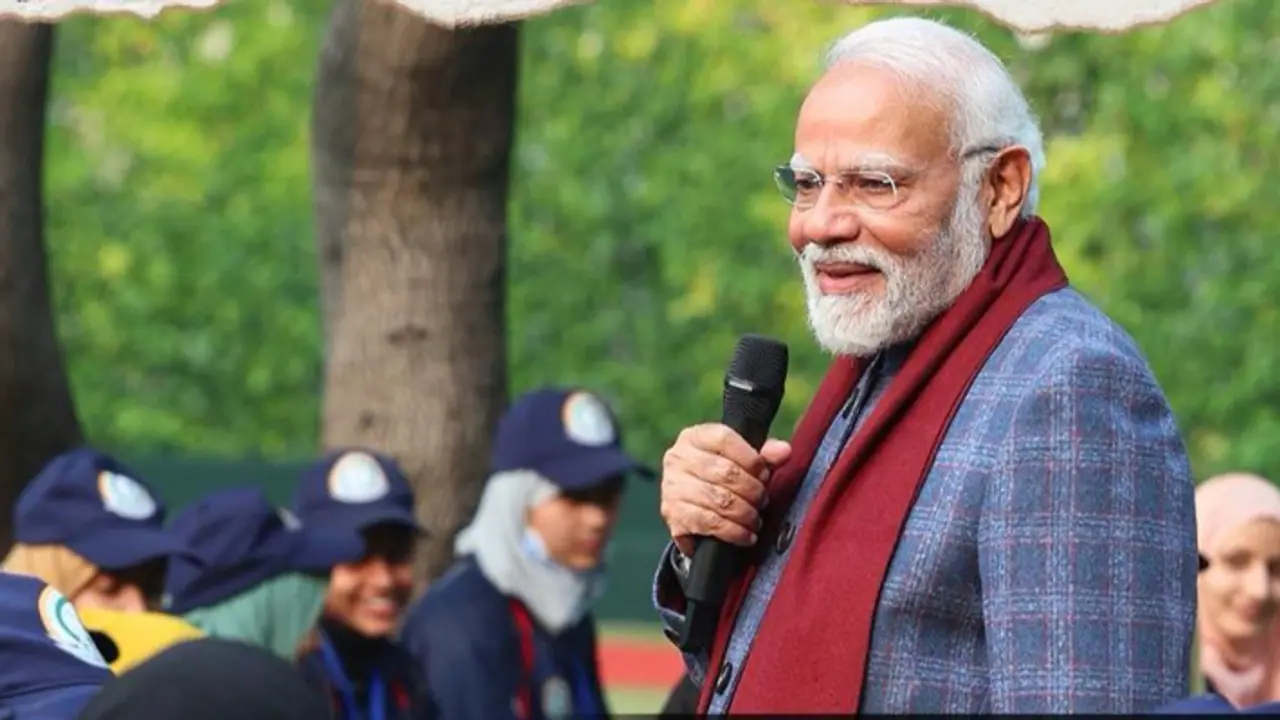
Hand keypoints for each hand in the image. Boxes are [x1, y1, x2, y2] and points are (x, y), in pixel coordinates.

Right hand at [659, 423, 791, 557]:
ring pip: (719, 500)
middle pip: (725, 472)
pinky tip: (745, 535)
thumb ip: (765, 454)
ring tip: (755, 519)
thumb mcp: (742, 461)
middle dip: (752, 490)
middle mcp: (678, 458)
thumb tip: (784, 451)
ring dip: (746, 513)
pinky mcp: (674, 515)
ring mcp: (672, 487)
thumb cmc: (720, 479)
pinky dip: (734, 531)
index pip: (725, 440)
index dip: (751, 459)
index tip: (764, 474)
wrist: (692, 509)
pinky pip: (710, 523)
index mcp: (695, 437)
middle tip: (762, 500)